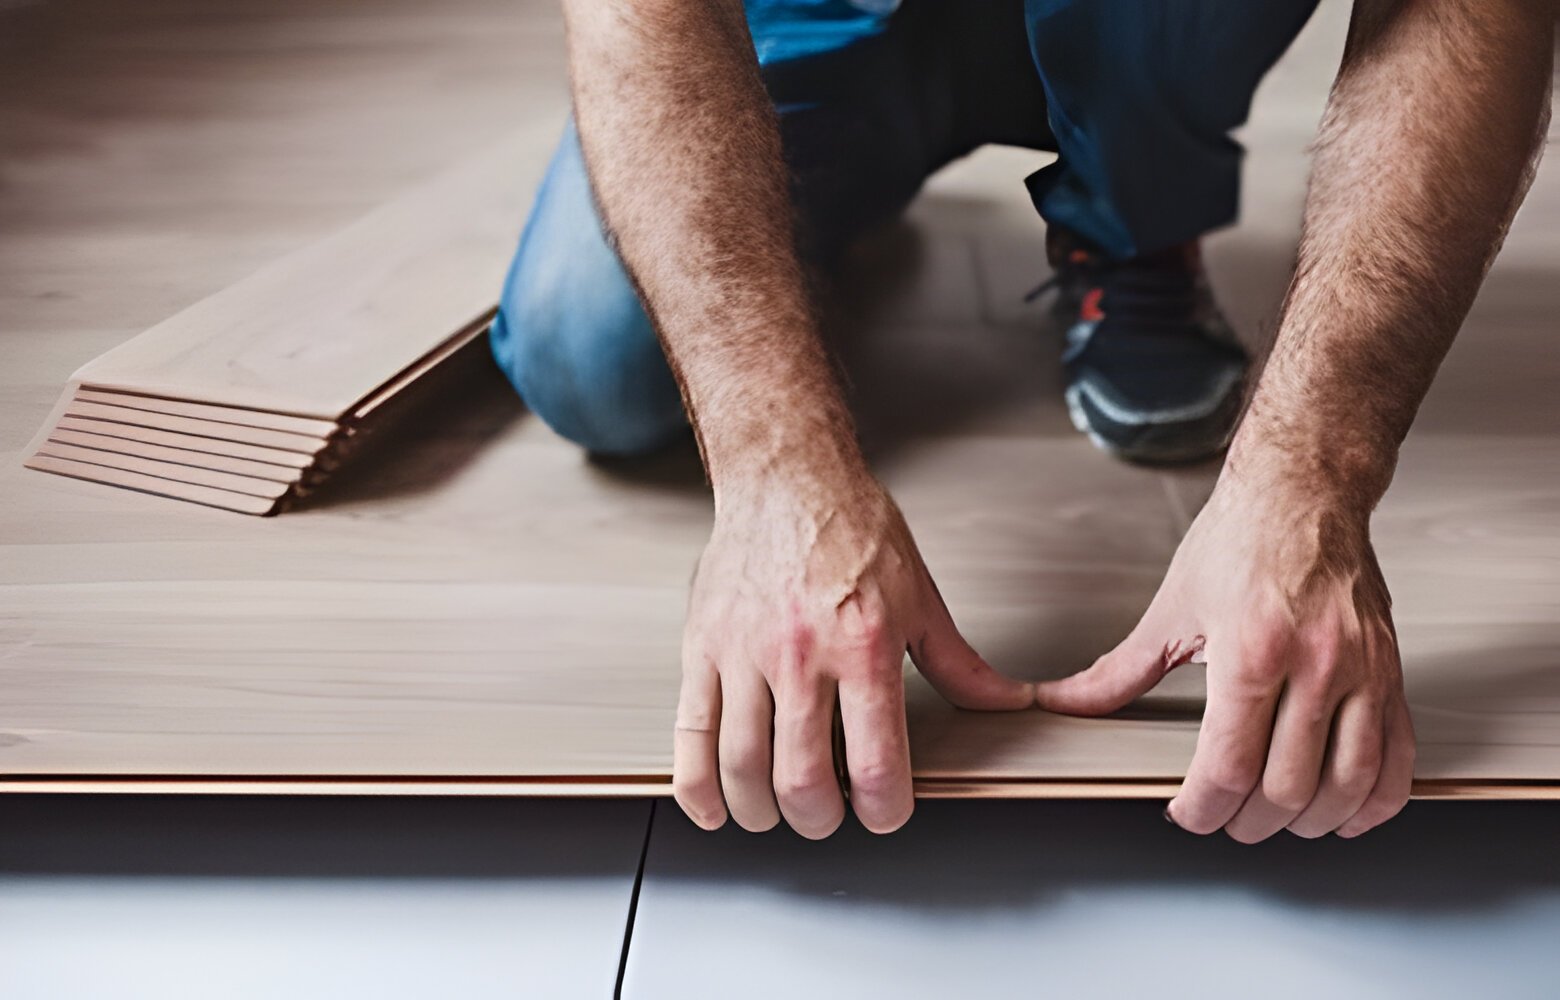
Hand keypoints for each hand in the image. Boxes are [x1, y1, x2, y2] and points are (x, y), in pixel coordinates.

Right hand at [673, 473, 1034, 837]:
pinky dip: (699, 786)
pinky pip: (690, 735)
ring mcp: (743, 653)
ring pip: (742, 767)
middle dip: (820, 819)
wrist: (787, 478)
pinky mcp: (701, 648)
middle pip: (801, 780)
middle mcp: (800, 654)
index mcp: (863, 645)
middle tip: (829, 816)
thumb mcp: (919, 596)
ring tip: (778, 810)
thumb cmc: (850, 527)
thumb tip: (1005, 701)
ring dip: (762, 811)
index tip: (883, 811)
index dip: (883, 810)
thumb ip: (958, 663)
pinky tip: (715, 805)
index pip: (874, 764)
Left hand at [1034, 475, 1414, 841]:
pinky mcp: (1391, 671)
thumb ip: (1119, 671)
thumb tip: (1066, 702)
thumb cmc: (1240, 541)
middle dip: (1246, 822)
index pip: (1231, 766)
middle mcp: (1315, 663)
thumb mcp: (1170, 608)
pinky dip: (1373, 802)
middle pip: (1286, 788)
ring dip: (1307, 822)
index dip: (1203, 809)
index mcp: (1252, 649)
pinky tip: (1342, 811)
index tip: (1186, 814)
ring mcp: (1362, 670)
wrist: (1304, 492)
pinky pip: (1399, 758)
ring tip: (1274, 819)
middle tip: (1223, 817)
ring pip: (1347, 784)